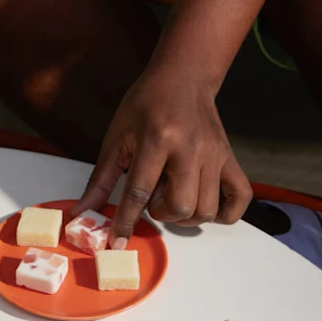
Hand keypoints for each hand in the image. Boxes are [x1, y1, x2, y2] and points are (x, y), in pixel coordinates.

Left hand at [75, 67, 251, 246]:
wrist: (183, 77)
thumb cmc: (145, 105)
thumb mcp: (116, 137)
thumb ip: (101, 179)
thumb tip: (82, 212)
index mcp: (156, 140)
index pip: (139, 192)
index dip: (126, 223)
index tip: (118, 244)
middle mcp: (190, 149)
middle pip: (182, 205)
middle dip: (161, 213)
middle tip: (153, 198)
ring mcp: (215, 155)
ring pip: (207, 208)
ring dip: (186, 215)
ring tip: (173, 196)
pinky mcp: (230, 158)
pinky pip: (240, 198)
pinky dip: (224, 214)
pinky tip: (204, 206)